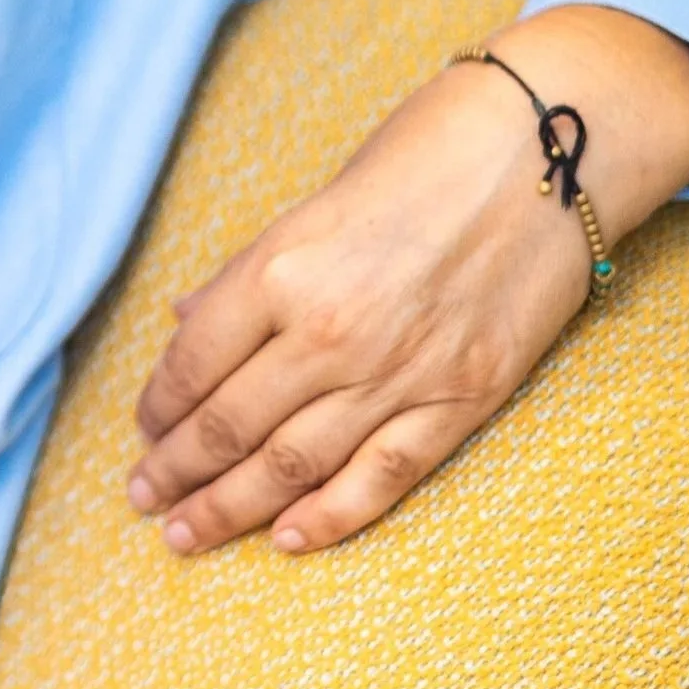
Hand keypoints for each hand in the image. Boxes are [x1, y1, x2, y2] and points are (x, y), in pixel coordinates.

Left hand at [128, 3, 688, 556]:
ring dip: (229, 508)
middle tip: (141, 498)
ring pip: (290, 466)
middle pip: (229, 426)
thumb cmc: (422, 157)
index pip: (192, 363)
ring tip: (185, 533)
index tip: (143, 430)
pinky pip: (379, 477)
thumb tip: (185, 324)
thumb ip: (248, 275)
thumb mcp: (313, 204)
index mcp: (281, 271)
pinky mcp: (460, 400)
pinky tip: (285, 539)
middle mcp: (329, 332)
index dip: (158, 407)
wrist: (547, 149)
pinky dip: (328, 516)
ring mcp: (397, 374)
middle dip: (175, 472)